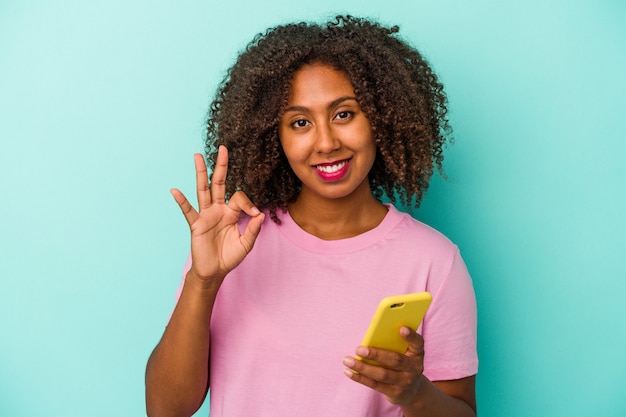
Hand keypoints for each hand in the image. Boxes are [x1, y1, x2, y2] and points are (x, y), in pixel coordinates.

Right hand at [171, 146, 264, 285]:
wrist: (215, 271)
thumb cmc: (230, 256)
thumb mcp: (246, 244)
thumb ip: (253, 230)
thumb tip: (260, 215)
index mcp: (231, 212)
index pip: (239, 197)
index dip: (248, 204)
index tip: (254, 215)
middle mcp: (218, 209)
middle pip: (219, 183)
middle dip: (222, 166)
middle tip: (223, 148)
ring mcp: (206, 215)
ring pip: (203, 190)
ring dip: (201, 173)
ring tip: (198, 156)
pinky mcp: (196, 225)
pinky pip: (188, 211)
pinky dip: (181, 201)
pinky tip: (175, 191)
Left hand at [343, 327, 425, 405]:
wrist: (412, 391)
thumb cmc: (403, 363)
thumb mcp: (405, 353)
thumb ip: (394, 344)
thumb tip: (371, 337)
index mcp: (417, 353)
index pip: (418, 342)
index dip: (411, 335)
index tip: (401, 328)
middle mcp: (414, 368)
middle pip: (395, 360)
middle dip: (375, 354)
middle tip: (358, 349)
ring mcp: (405, 382)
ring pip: (382, 374)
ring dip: (362, 367)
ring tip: (347, 360)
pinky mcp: (395, 393)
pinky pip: (375, 385)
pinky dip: (360, 378)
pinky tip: (349, 371)